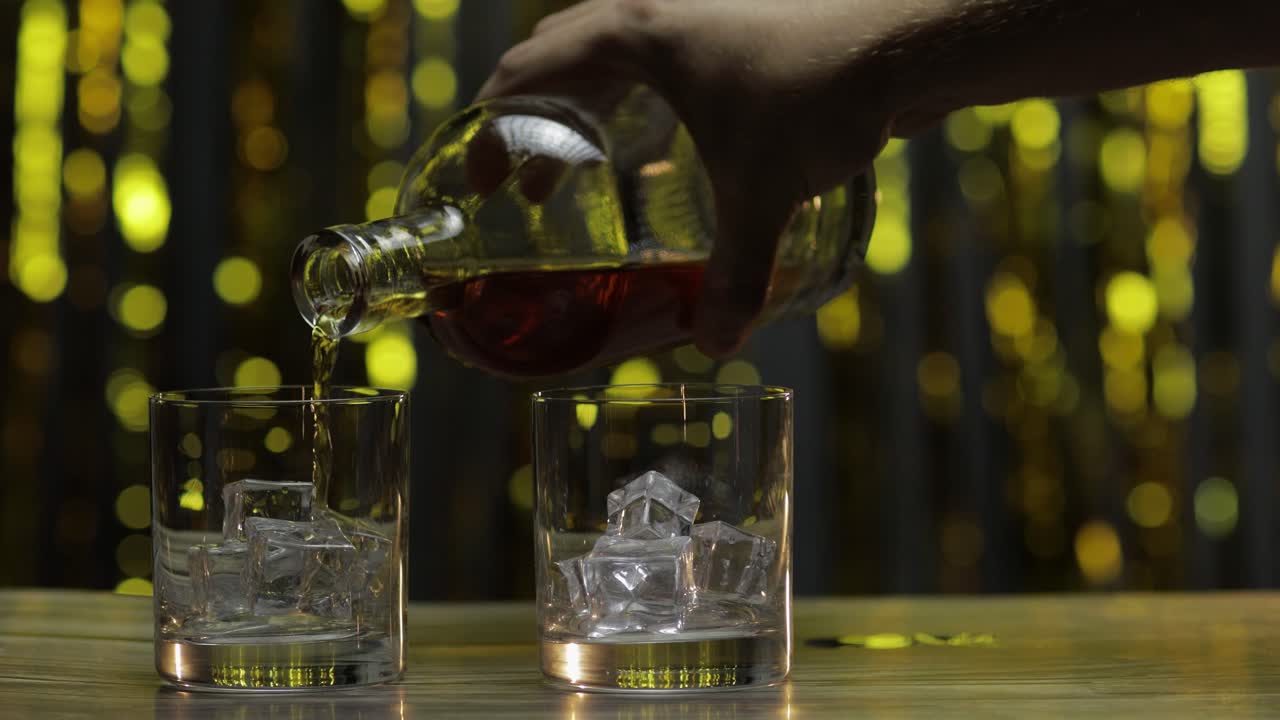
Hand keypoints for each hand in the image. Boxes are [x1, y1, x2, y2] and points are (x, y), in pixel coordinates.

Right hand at [475, 0, 932, 355]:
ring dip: (585, 109)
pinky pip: (659, 57)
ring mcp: (696, 9)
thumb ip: (735, 271)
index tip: (477, 181)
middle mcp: (655, 9)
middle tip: (526, 186)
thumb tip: (716, 342)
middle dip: (533, 122)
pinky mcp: (733, 24)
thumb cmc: (824, 89)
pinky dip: (636, 98)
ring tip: (579, 172)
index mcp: (633, 32)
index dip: (487, 128)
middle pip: (560, 56)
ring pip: (612, 53)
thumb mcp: (765, 191)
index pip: (526, 70)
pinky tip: (661, 147)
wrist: (909, 33)